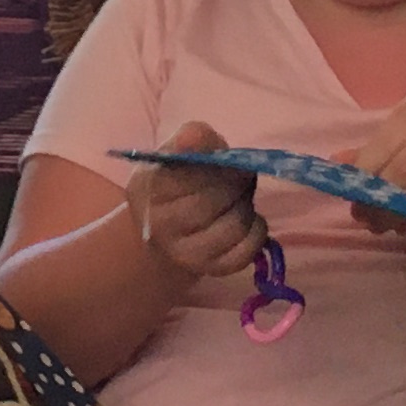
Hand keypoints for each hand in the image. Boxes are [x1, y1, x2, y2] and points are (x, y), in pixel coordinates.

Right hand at [128, 117, 264, 280]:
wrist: (160, 239)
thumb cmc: (172, 187)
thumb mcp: (172, 155)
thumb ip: (190, 139)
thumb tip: (200, 136)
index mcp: (149, 189)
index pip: (189, 172)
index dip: (216, 164)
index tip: (225, 160)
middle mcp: (163, 225)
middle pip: (216, 198)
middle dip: (236, 182)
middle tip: (238, 176)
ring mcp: (187, 253)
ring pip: (236, 224)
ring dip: (246, 206)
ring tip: (238, 199)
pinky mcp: (213, 269)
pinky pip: (248, 249)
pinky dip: (256, 230)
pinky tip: (246, 222)